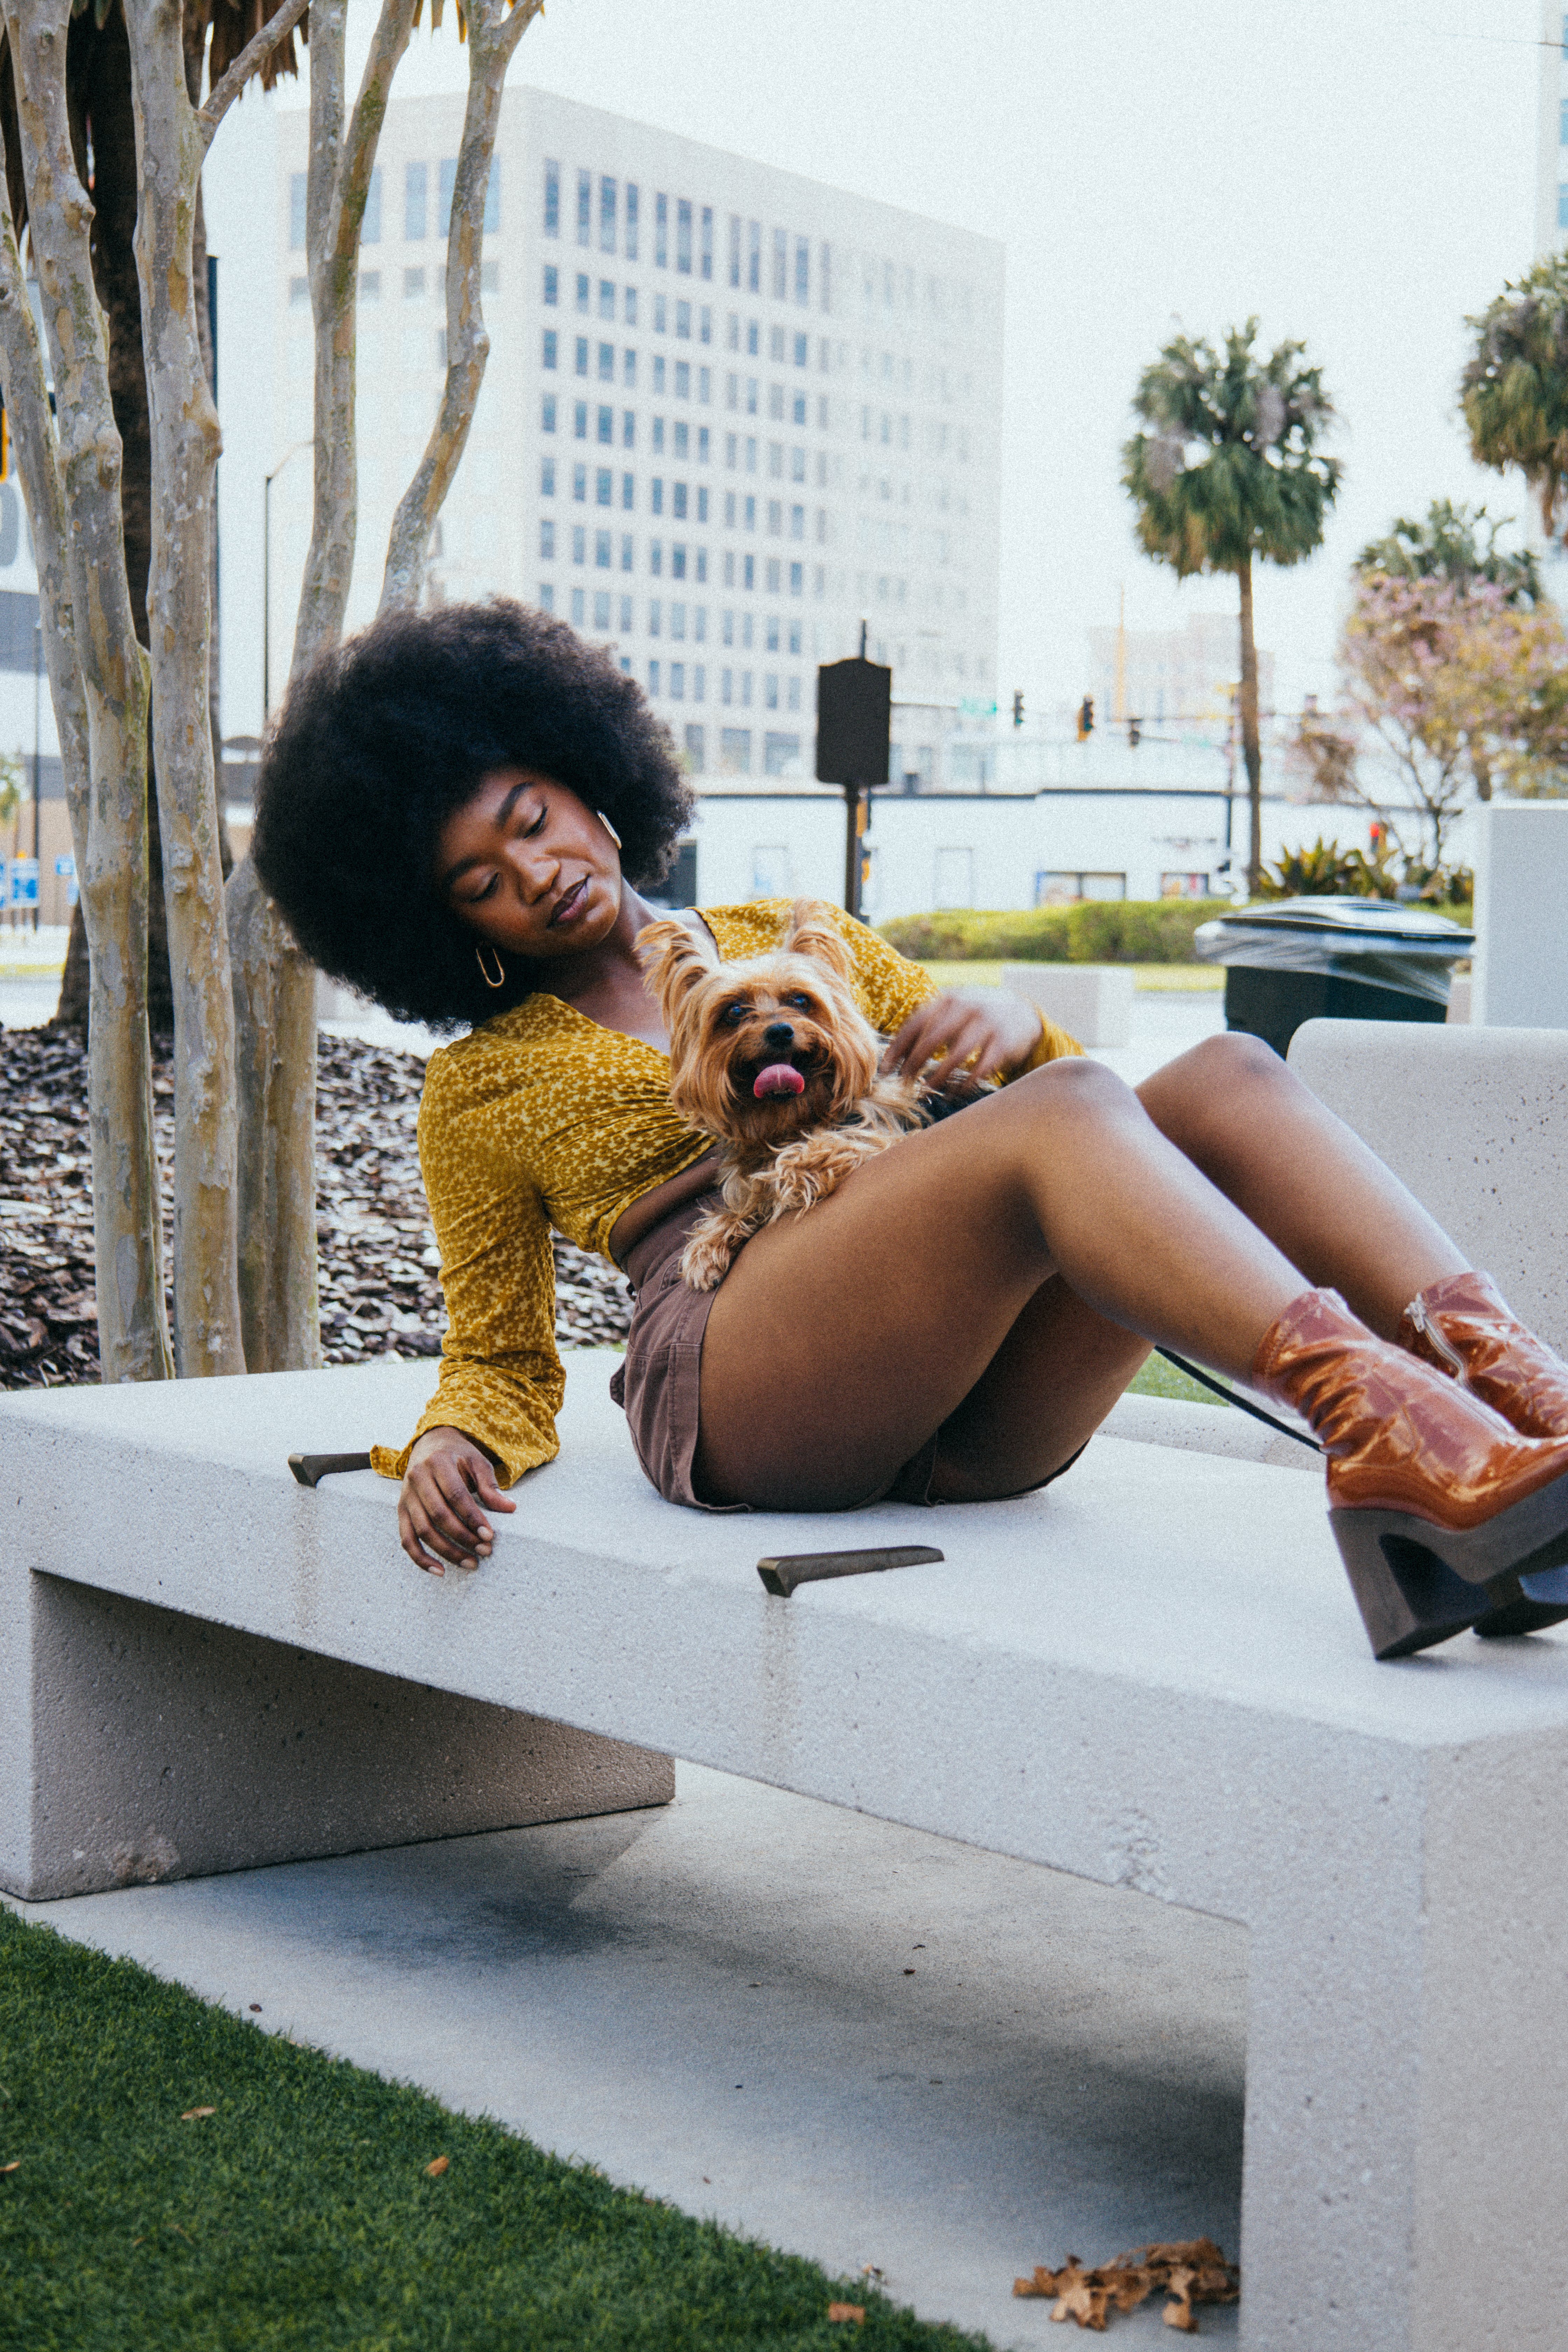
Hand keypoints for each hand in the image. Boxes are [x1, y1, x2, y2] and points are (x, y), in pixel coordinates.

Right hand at [399, 1426, 515, 1574]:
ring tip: (470, 1563)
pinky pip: (407, 1539)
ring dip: (447, 1551)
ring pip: (423, 1530)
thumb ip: (490, 1485)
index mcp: (437, 1462)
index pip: (455, 1495)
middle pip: (439, 1515)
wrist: (430, 1445)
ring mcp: (406, 1496)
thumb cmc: (458, 1456)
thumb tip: (510, 1508)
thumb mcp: (477, 1462)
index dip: (472, 1517)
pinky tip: (439, 1570)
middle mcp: (417, 1478)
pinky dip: (420, 1558)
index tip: (490, 1535)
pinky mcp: (401, 1511)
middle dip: (463, 1537)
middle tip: (485, 1551)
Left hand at [882, 987, 1041, 1089]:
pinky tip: (956, 1092)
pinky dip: (966, 1083)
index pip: (915, 1024)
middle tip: (903, 1083)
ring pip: (956, 1056)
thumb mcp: (953, 1009)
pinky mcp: (1004, 1043)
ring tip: (927, 1089)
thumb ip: (928, 1024)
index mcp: (949, 1000)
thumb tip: (894, 1055)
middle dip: (914, 1064)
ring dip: (938, 1076)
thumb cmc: (976, 1016)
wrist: (1023, 1012)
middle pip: (932, 1040)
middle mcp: (967, 1009)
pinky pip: (981, 1068)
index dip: (898, 1048)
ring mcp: (987, 1025)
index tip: (886, 1068)